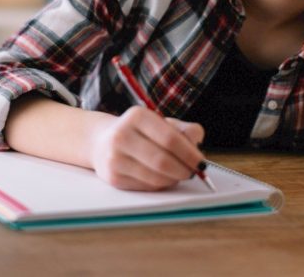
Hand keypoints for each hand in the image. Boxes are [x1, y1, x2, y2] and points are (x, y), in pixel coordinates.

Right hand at [90, 106, 204, 190]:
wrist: (102, 141)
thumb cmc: (139, 132)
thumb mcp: (161, 123)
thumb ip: (184, 129)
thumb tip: (198, 141)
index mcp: (137, 116)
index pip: (170, 139)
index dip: (189, 154)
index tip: (201, 162)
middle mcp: (122, 135)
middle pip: (162, 160)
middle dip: (184, 170)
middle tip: (194, 172)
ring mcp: (115, 158)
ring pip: (155, 177)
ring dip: (174, 179)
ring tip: (179, 174)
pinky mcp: (113, 177)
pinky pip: (146, 187)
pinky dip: (161, 185)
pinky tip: (163, 177)